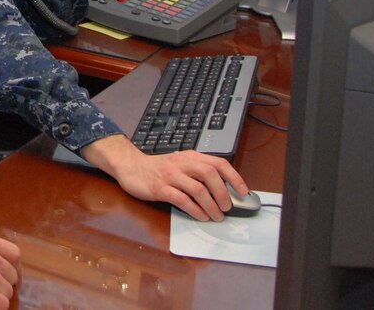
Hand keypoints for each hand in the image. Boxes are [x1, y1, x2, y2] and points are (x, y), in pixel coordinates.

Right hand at [82, 134, 248, 220]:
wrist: (130, 167)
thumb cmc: (158, 169)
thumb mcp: (180, 164)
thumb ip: (198, 172)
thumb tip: (223, 189)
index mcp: (190, 156)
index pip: (218, 163)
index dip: (234, 177)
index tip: (243, 192)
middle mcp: (182, 163)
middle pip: (210, 175)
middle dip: (223, 194)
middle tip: (227, 208)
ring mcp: (170, 175)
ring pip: (198, 189)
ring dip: (211, 206)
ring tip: (216, 216)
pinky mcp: (160, 188)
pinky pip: (182, 200)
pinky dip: (195, 210)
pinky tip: (201, 216)